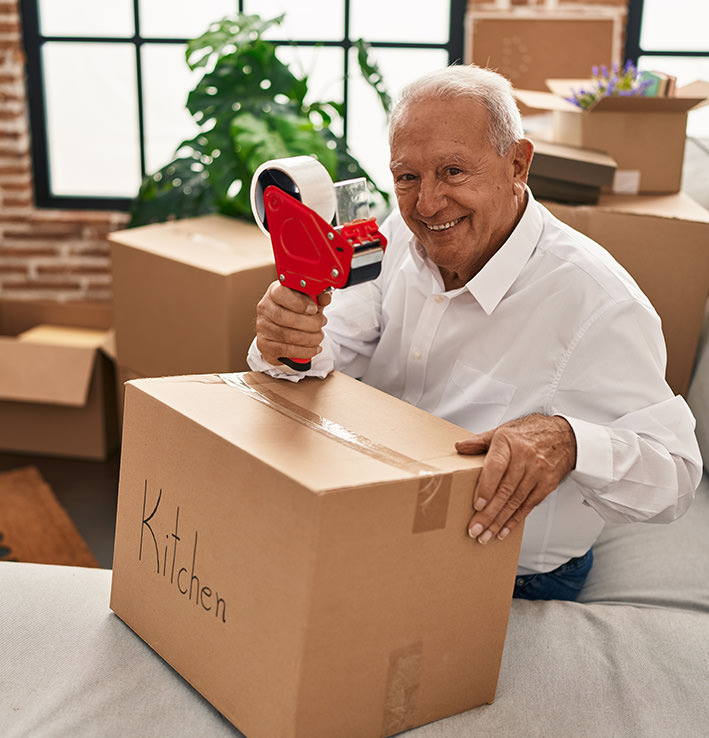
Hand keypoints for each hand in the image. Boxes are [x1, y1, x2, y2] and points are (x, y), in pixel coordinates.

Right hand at [255, 281, 331, 365]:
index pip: (281, 293)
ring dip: (310, 338)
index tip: (314, 309)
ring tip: (319, 336)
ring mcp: (262, 327)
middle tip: (322, 323)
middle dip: (311, 323)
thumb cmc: (296, 313)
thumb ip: (318, 298)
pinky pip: (287, 350)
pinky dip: (305, 351)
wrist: (282, 333)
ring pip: (289, 335)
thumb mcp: (309, 302)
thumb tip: (326, 297)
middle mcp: (265, 308)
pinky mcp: (264, 345)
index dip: (300, 302)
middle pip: (287, 318)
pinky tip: (315, 348)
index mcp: (274, 292)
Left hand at [455, 414, 575, 543]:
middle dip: (489, 513)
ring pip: (515, 501)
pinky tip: (503, 531)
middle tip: (475, 529)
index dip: (486, 487)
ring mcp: (537, 473)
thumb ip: (479, 441)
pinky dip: (515, 520)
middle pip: (505, 490)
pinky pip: (528, 506)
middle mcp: (524, 458)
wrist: (563, 436)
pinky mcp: (547, 485)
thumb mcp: (502, 431)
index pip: (496, 467)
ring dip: (499, 522)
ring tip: (485, 536)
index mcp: (508, 442)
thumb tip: (459, 446)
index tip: (477, 505)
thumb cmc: (528, 433)